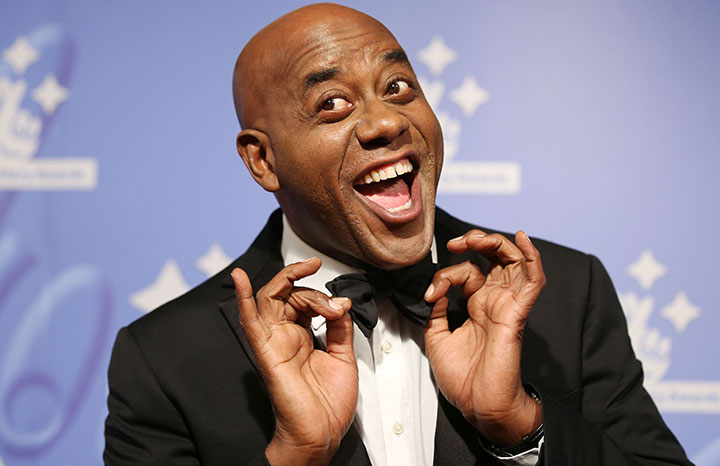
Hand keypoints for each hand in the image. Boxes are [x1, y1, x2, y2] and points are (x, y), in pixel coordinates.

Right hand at [232, 258, 357, 465]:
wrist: (321, 434)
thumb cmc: (328, 405)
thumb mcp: (344, 357)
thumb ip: (340, 328)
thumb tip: (341, 302)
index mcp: (301, 337)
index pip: (304, 299)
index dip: (324, 296)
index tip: (343, 305)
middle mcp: (285, 336)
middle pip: (289, 294)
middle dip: (312, 288)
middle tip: (333, 302)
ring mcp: (274, 342)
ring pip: (272, 298)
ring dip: (291, 282)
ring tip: (311, 282)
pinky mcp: (267, 353)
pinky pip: (250, 322)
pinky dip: (243, 298)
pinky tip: (239, 279)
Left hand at [423, 230, 544, 446]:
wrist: (477, 404)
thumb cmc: (463, 379)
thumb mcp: (437, 337)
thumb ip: (437, 311)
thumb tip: (434, 291)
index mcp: (477, 306)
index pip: (466, 272)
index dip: (446, 275)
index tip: (431, 293)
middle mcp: (494, 301)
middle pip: (494, 258)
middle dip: (476, 242)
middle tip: (457, 242)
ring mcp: (507, 305)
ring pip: (513, 261)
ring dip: (497, 243)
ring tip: (477, 239)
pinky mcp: (517, 313)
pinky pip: (533, 281)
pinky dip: (531, 257)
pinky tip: (522, 239)